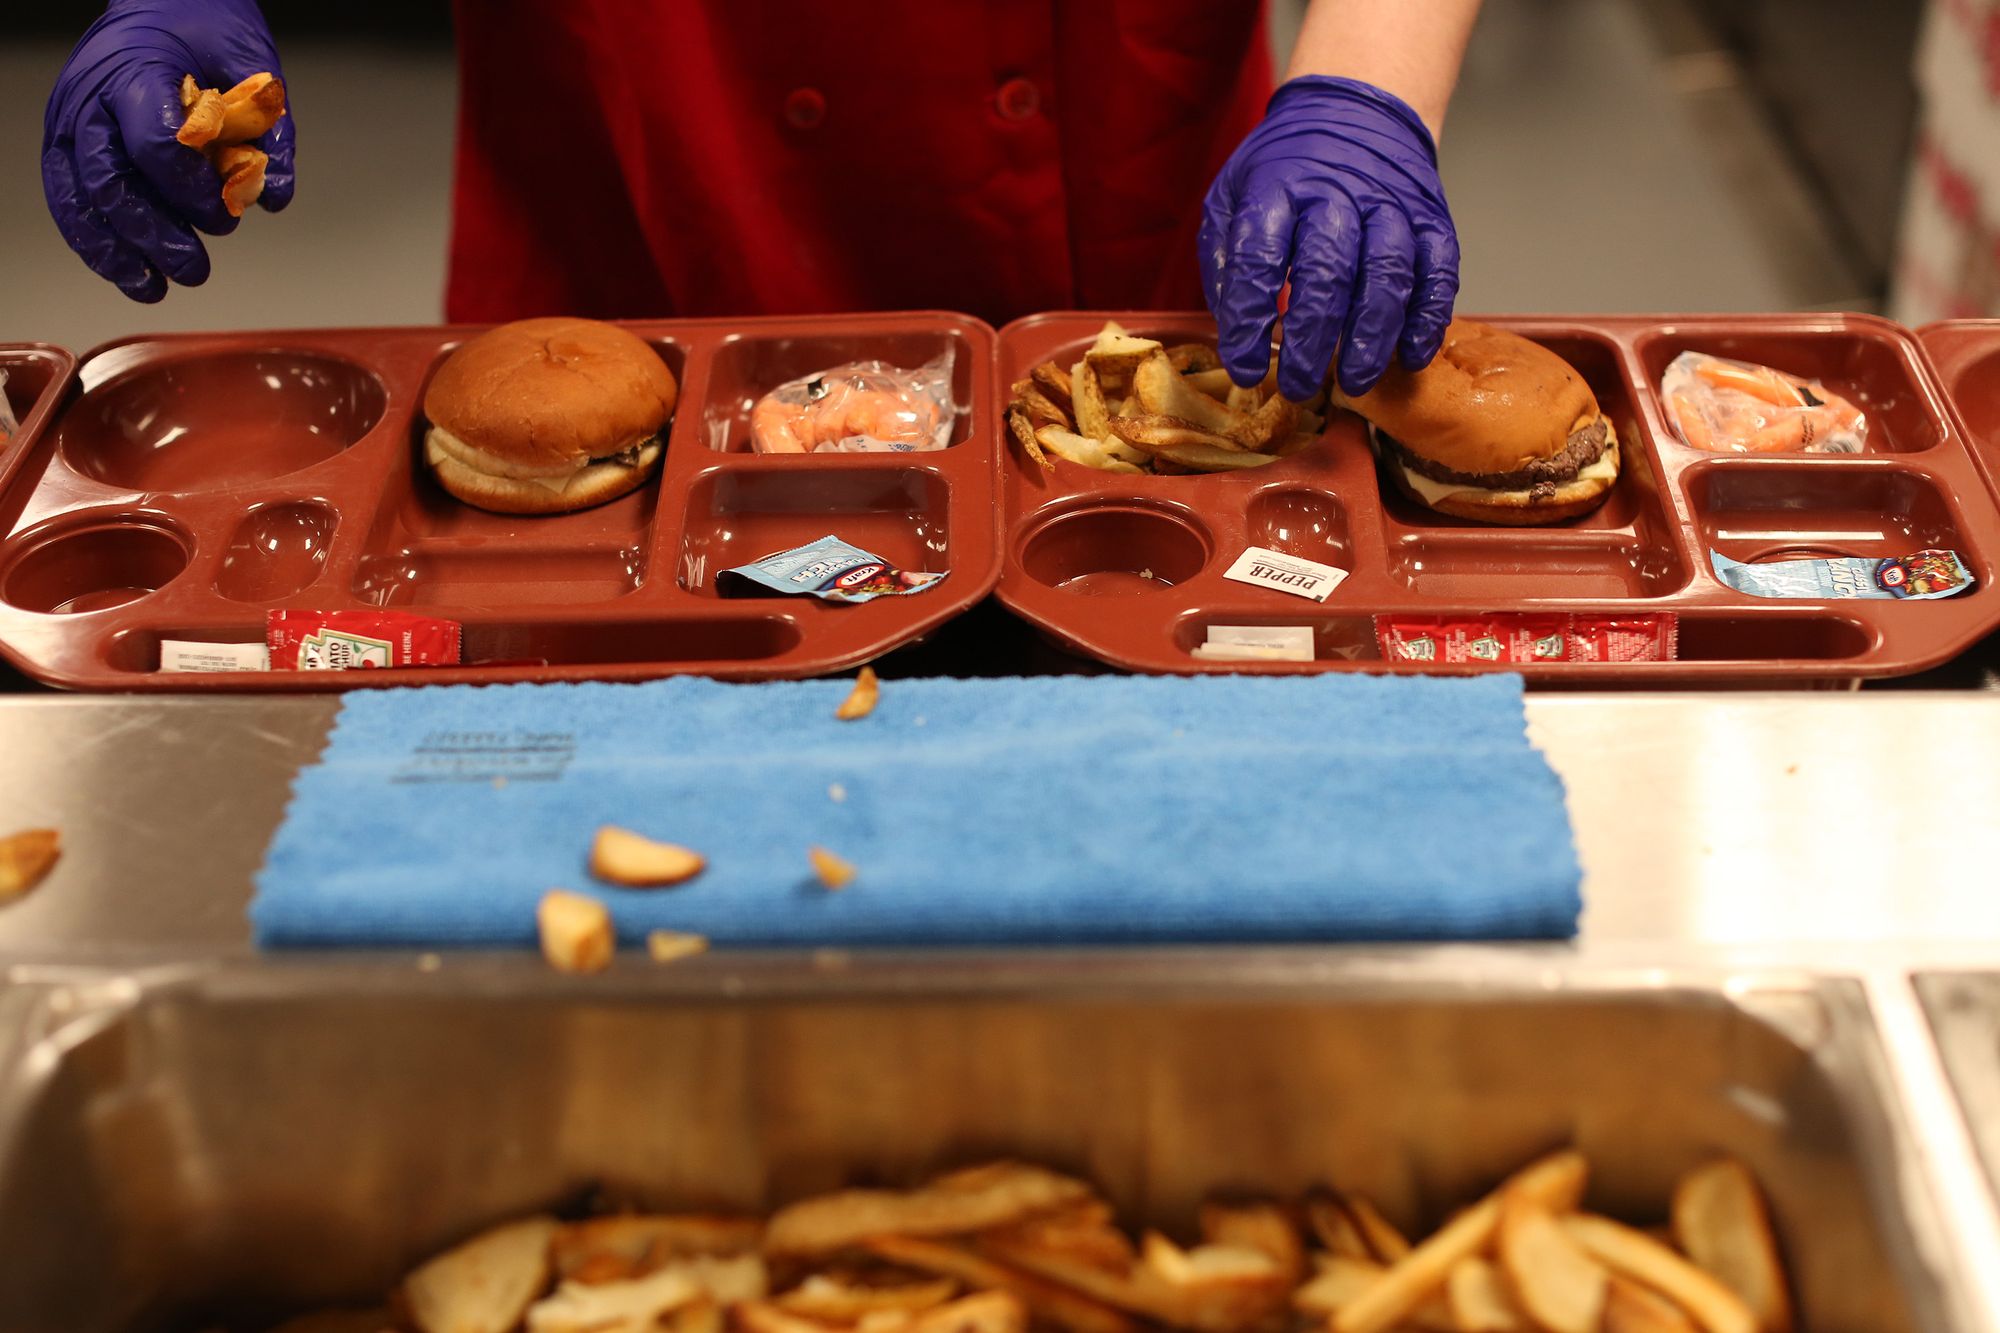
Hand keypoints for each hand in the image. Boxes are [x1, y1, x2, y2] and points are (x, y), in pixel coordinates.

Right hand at [43, 0, 293, 301]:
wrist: (161, 0)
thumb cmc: (204, 29)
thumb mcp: (254, 65)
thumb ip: (268, 131)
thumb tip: (272, 197)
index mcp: (139, 70)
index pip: (157, 144)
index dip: (192, 192)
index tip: (226, 216)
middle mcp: (92, 96)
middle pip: (112, 179)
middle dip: (155, 234)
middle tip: (195, 268)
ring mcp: (71, 117)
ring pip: (80, 195)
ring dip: (116, 251)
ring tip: (153, 286)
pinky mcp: (64, 138)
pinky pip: (66, 196)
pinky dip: (93, 239)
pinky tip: (124, 269)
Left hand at [1200, 75, 1457, 400]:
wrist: (1357, 111)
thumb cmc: (1287, 169)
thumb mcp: (1234, 195)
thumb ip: (1228, 259)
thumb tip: (1235, 327)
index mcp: (1278, 187)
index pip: (1259, 258)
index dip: (1249, 321)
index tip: (1245, 367)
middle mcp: (1337, 193)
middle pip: (1328, 272)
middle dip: (1313, 340)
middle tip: (1300, 387)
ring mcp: (1391, 205)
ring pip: (1388, 276)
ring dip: (1372, 337)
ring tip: (1354, 381)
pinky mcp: (1430, 219)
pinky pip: (1438, 272)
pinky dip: (1428, 319)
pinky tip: (1411, 356)